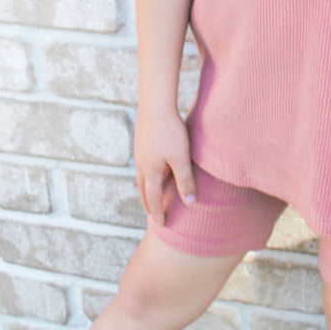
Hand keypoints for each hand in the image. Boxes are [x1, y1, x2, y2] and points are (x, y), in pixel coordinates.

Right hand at [133, 106, 198, 227]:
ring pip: (141, 177)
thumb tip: (190, 203)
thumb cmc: (170, 132)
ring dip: (146, 190)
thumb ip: (185, 180)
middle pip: (143, 190)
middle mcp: (141, 164)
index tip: (162, 224)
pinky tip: (153, 169)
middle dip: (148, 204)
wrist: (155, 104)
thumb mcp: (181, 158)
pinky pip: (143, 165)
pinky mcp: (142, 141)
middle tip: (152, 215)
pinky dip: (147, 175)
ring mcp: (140, 152)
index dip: (158, 212)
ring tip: (150, 195)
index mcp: (150, 172)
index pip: (153, 198)